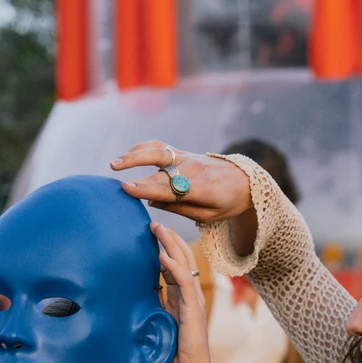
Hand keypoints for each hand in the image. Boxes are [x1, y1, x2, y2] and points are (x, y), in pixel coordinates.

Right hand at [111, 141, 254, 225]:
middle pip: (160, 173)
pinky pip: (161, 147)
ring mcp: (187, 158)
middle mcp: (192, 170)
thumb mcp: (210, 215)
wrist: (246, 180)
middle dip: (138, 176)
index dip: (148, 188)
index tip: (128, 188)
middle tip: (116, 181)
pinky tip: (128, 154)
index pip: (170, 189)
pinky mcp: (184, 153)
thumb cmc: (228, 202)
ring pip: (158, 152)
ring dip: (135, 156)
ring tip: (115, 163)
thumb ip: (181, 209)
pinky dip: (143, 148)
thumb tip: (152, 202)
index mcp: (201, 189)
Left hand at [152, 223, 209, 362]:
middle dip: (169, 239)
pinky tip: (163, 256)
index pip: (177, 264)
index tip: (152, 233)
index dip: (166, 247)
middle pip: (183, 258)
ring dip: (171, 245)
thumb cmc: (173, 351)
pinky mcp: (192, 309)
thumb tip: (133, 295)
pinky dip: (174, 267)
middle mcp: (190, 295)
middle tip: (154, 223)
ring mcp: (193, 300)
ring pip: (185, 264)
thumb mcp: (158, 322)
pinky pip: (185, 282)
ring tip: (159, 230)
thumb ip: (152, 306)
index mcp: (182, 297)